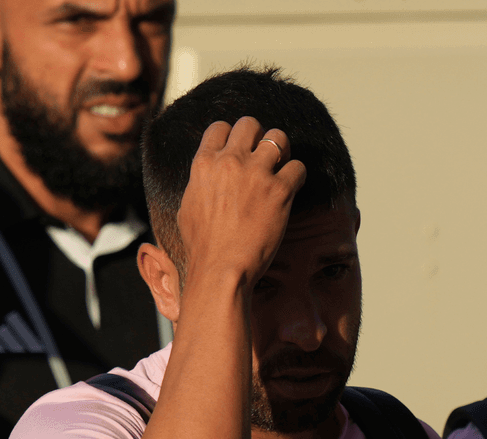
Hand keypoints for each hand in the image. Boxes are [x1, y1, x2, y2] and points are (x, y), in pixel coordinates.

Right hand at [175, 117, 306, 290]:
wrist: (221, 267)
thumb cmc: (202, 246)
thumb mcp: (188, 205)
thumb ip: (200, 182)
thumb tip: (205, 176)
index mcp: (204, 163)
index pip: (220, 127)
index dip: (233, 136)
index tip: (241, 150)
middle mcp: (230, 161)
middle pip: (250, 124)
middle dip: (260, 136)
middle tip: (266, 156)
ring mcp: (256, 173)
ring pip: (279, 137)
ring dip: (283, 150)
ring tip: (282, 168)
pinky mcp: (280, 190)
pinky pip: (298, 167)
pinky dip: (298, 176)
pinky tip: (293, 189)